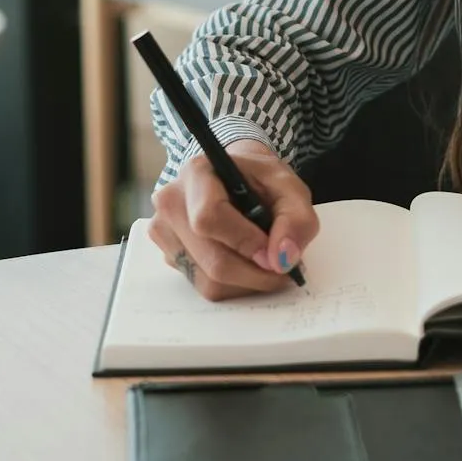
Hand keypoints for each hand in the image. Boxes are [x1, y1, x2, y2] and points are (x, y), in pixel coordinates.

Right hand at [148, 141, 319, 300]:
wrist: (237, 180)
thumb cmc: (261, 182)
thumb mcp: (290, 188)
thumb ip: (296, 219)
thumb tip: (282, 258)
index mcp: (197, 173)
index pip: (209, 218)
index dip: (245, 242)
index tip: (273, 253)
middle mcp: (171, 202)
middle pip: (211, 259)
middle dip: (254, 272)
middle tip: (281, 268)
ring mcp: (164, 232)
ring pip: (208, 281)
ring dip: (246, 282)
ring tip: (265, 262)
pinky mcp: (168, 256)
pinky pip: (203, 286)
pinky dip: (233, 285)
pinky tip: (244, 263)